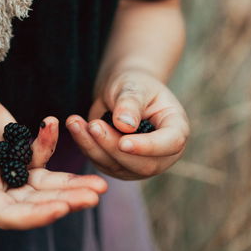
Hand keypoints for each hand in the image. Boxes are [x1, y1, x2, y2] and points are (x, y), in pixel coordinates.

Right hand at [0, 89, 107, 228]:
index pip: (12, 214)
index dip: (37, 214)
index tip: (62, 208)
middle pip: (37, 203)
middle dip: (67, 200)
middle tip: (96, 195)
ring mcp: (12, 175)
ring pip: (47, 186)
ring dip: (72, 184)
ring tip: (100, 183)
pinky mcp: (20, 157)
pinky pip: (42, 157)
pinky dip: (50, 144)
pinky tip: (54, 123)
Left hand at [65, 67, 188, 180]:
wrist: (121, 90)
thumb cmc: (134, 84)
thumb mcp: (133, 86)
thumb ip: (130, 104)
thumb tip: (124, 125)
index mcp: (176, 129)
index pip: (170, 144)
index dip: (147, 147)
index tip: (124, 142)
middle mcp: (162, 153)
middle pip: (142, 163)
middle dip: (113, 147)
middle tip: (93, 126)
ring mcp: (141, 163)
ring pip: (118, 167)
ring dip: (94, 146)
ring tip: (75, 122)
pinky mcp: (119, 166)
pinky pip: (101, 162)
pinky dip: (85, 145)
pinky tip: (74, 126)